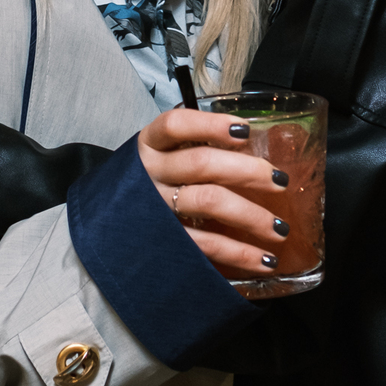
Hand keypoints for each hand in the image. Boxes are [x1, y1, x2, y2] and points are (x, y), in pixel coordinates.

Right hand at [138, 107, 295, 282]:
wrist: (105, 226)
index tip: (245, 131)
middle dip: (247, 171)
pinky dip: (238, 253)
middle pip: (202, 163)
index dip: (211, 125)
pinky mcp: (165, 241)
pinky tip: (264, 260)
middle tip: (280, 181)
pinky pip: (205, 244)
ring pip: (208, 201)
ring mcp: (156, 208)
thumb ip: (194, 146)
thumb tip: (251, 143)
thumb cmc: (149, 183)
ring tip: (279, 229)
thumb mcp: (161, 156)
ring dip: (250, 215)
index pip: (176, 125)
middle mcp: (151, 172)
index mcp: (151, 145)